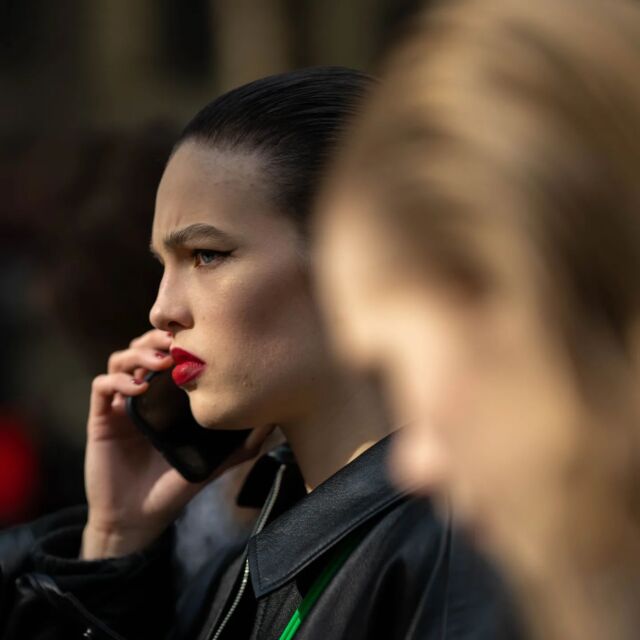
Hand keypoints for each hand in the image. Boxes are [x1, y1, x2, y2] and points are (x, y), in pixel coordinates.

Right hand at [81, 328, 272, 558]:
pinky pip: (101, 386)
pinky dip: (118, 380)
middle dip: (160, 338)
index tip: (203, 338)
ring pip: (122, 359)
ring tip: (162, 363)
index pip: (172, 354)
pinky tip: (138, 389)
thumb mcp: (215, 461)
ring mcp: (121, 403)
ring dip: (140, 354)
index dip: (183, 340)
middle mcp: (144, 394)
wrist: (140, 517)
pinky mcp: (101, 417)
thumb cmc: (176, 485)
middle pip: (145, 346)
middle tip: (177, 341)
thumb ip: (243, 444)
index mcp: (168, 397)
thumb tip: (274, 423)